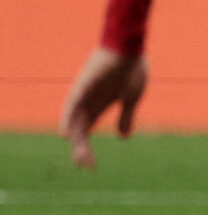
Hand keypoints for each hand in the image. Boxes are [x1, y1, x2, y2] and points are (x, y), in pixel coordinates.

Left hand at [61, 48, 146, 168]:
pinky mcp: (83, 86)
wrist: (131, 47)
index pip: (87, 130)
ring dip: (76, 139)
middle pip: (80, 129)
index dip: (86, 148)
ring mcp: (84, 95)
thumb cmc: (133, 68)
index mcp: (100, 105)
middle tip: (85, 166)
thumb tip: (123, 137)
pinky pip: (72, 105)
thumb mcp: (132, 98)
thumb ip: (126, 116)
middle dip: (82, 149)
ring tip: (78, 156)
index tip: (90, 167)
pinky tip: (66, 134)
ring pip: (75, 121)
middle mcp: (88, 102)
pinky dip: (68, 119)